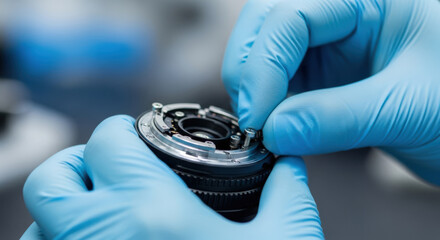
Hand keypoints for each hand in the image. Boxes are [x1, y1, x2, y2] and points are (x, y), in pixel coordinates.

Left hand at [22, 115, 322, 239]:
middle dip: (76, 163)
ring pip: (37, 226)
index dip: (121, 130)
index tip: (133, 135)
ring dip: (64, 210)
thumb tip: (288, 166)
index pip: (106, 141)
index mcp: (149, 212)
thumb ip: (286, 195)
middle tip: (108, 168)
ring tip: (102, 211)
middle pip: (51, 178)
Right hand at [222, 0, 439, 183]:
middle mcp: (341, 11)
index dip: (265, 64)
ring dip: (252, 88)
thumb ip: (337, 118)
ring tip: (263, 128)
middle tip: (253, 120)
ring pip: (262, 51)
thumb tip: (273, 132)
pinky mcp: (318, 69)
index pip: (293, 14)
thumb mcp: (408, 107)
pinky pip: (275, 79)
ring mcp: (326, 40)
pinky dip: (266, 103)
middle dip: (250, 70)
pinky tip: (273, 126)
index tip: (258, 116)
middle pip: (266, 23)